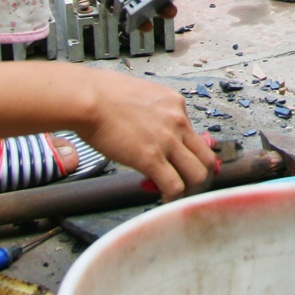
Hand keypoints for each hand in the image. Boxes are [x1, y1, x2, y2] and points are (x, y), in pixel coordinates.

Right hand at [81, 70, 216, 200]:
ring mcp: (168, 140)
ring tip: (176, 196)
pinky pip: (174, 186)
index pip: (195, 135)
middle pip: (207, 156)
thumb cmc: (102, 94)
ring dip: (190, 190)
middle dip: (201, 175)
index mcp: (174, 104)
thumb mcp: (140, 94)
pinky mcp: (151, 158)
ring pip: (198, 174)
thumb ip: (151, 111)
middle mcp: (178, 120)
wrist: (87, 98)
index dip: (188, 154)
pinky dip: (172, 199)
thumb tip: (147, 126)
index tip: (179, 163)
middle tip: (188, 185)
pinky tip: (162, 200)